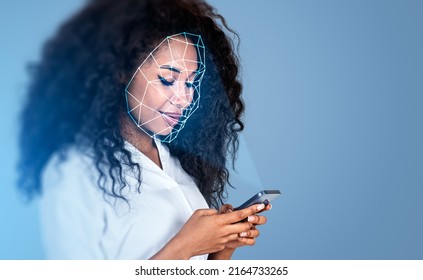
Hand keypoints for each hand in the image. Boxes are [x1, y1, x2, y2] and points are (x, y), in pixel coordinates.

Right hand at [150, 203, 267, 258]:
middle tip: (254, 216)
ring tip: (242, 224)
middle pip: (245, 227)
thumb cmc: (190, 229)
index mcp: (219, 221)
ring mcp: (223, 240)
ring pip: (240, 235)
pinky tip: (228, 232)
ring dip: (244, 230)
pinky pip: (232, 240)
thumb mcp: (200, 213)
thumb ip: (213, 211)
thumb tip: (219, 213)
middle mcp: (224, 231)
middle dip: (252, 222)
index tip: (260, 205)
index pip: (240, 214)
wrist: (185, 245)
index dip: (252, 209)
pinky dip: (234, 235)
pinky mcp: (221, 245)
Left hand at [208, 203, 270, 259]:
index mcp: (249, 213)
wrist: (221, 235)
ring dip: (250, 232)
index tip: (264, 205)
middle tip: (249, 218)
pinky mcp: (248, 240)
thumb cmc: (225, 221)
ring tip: (241, 232)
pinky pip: (252, 241)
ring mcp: (251, 232)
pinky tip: (240, 238)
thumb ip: (226, 209)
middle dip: (257, 219)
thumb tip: (229, 209)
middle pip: (262, 220)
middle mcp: (252, 222)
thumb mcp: (224, 213)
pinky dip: (246, 240)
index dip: (264, 207)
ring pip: (257, 232)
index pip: (259, 209)